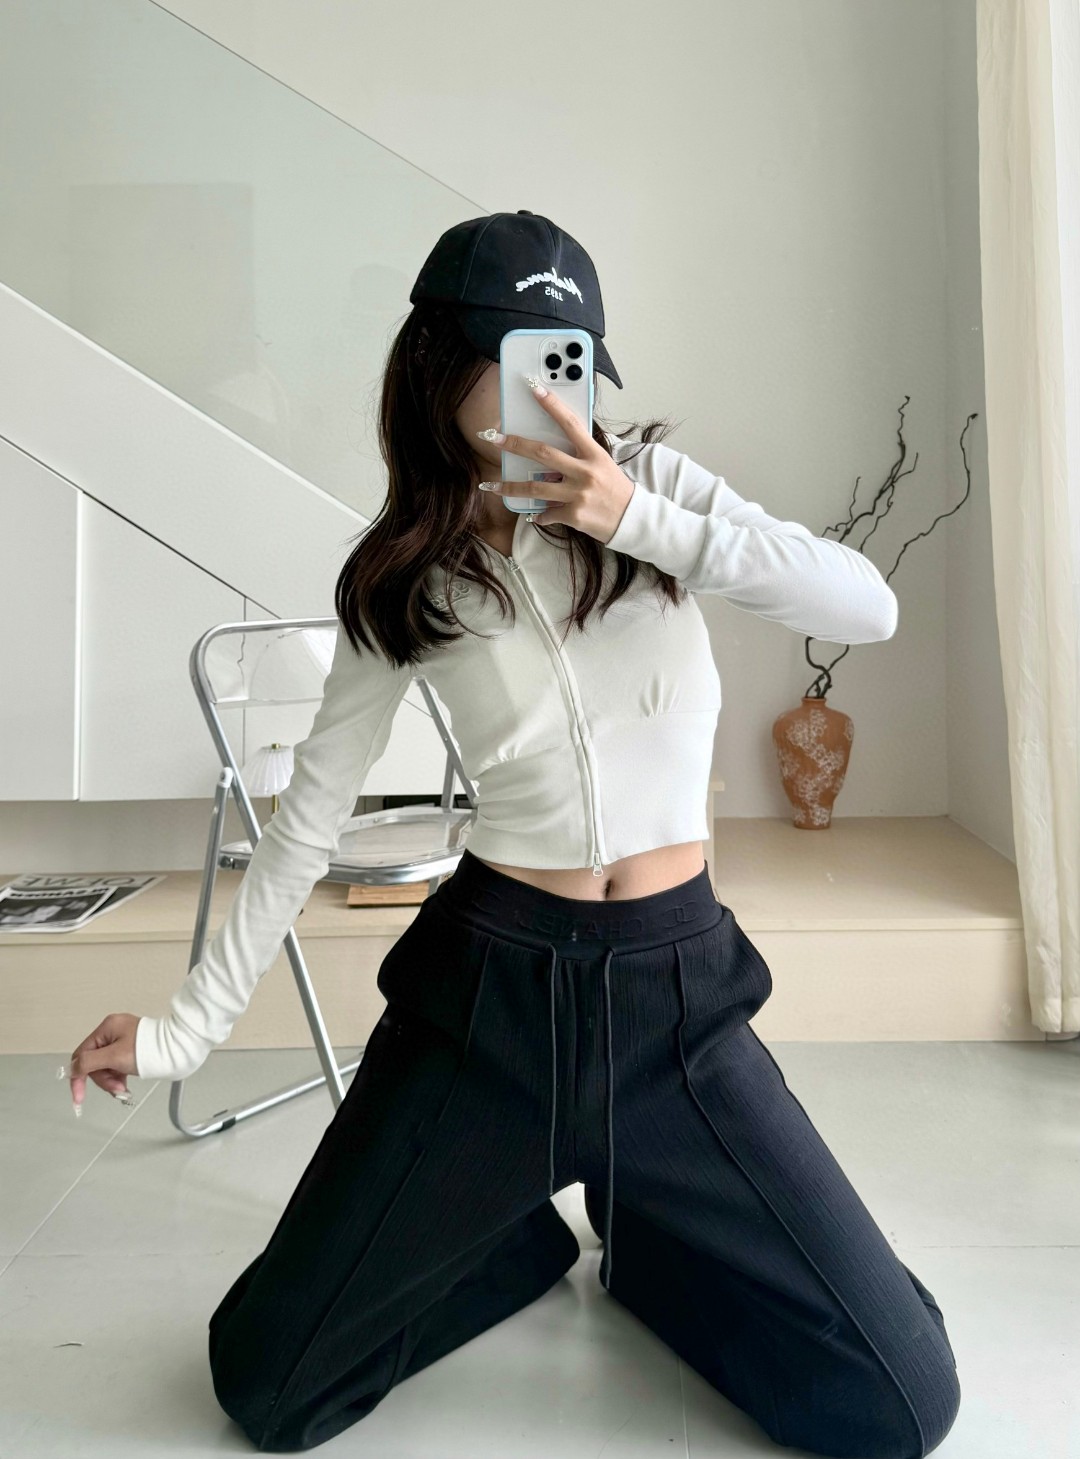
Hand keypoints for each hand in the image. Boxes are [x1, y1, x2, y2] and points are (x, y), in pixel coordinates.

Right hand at [67, 1012, 140, 1112]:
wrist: (177, 1051)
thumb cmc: (150, 1049)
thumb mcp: (115, 1057)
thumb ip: (90, 1062)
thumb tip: (73, 1067)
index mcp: (107, 1027)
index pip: (82, 1054)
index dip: (78, 1077)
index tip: (79, 1096)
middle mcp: (113, 1032)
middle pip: (94, 1062)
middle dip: (103, 1079)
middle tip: (115, 1088)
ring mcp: (123, 1041)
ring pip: (105, 1067)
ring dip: (112, 1081)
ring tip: (123, 1088)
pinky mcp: (131, 1051)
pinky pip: (116, 1067)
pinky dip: (119, 1077)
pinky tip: (125, 1085)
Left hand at [484, 385, 634, 542]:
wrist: (633, 519)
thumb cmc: (616, 489)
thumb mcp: (603, 465)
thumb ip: (580, 456)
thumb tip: (549, 455)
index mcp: (594, 454)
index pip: (570, 423)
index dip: (552, 405)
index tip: (535, 390)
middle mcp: (585, 472)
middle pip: (543, 453)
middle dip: (514, 444)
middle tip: (493, 438)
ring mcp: (578, 494)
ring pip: (535, 488)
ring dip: (510, 487)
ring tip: (492, 486)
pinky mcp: (574, 515)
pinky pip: (547, 513)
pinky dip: (539, 515)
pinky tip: (537, 515)